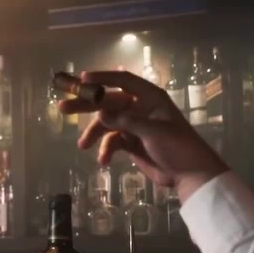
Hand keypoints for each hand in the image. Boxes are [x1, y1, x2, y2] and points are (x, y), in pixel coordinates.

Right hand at [59, 70, 228, 202]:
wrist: (190, 174)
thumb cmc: (177, 146)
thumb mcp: (152, 131)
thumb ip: (125, 121)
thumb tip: (99, 114)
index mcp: (150, 98)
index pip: (123, 81)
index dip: (102, 79)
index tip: (82, 80)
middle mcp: (140, 108)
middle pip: (108, 102)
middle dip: (86, 106)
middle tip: (63, 108)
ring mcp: (134, 126)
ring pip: (107, 124)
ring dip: (94, 134)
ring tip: (82, 145)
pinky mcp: (131, 143)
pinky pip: (112, 142)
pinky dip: (106, 150)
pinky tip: (103, 161)